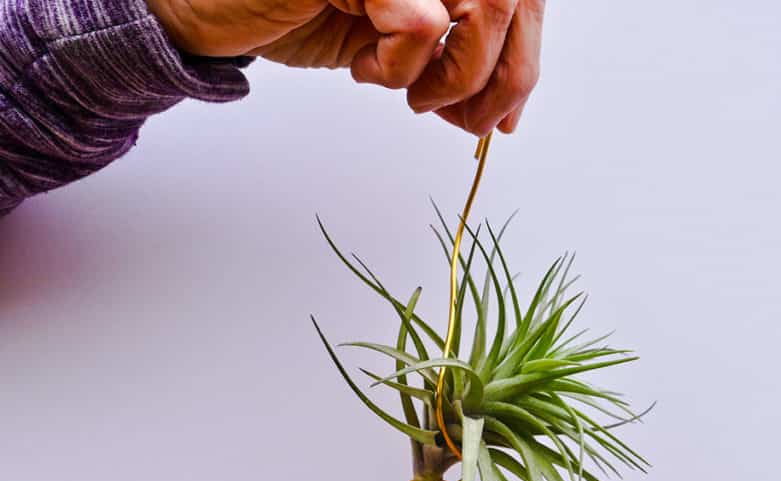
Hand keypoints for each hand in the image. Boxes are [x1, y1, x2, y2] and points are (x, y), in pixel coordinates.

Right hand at [145, 0, 543, 134]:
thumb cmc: (296, 16)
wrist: (212, 11)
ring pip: (482, 8)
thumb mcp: (393, 45)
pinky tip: (363, 69)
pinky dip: (399, 67)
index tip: (507, 116)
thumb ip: (449, 60)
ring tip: (411, 96)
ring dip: (455, 76)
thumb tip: (505, 108)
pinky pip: (419, 24)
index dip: (524, 58)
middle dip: (504, 77)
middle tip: (471, 124)